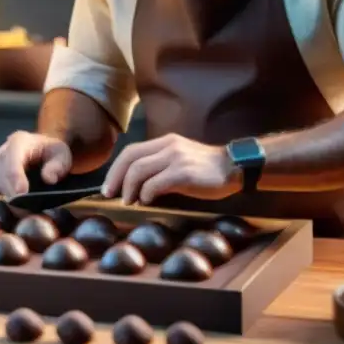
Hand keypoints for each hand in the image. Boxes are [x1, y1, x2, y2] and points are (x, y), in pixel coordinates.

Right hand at [0, 131, 72, 195]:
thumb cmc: (51, 152)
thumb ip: (58, 165)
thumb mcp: (62, 154)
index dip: (16, 176)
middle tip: (31, 207)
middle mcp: (2, 150)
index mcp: (19, 141)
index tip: (22, 192)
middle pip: (3, 175)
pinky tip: (20, 199)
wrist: (39, 149)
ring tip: (28, 202)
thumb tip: (48, 179)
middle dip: (16, 193)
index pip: (13, 159)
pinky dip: (8, 196)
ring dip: (12, 196)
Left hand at [101, 133, 239, 205]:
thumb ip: (159, 168)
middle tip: (110, 195)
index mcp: (164, 142)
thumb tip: (135, 187)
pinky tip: (146, 201)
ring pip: (139, 170)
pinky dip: (146, 193)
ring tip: (129, 201)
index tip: (109, 187)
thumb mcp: (179, 162)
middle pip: (130, 158)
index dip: (115, 169)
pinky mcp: (184, 172)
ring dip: (129, 188)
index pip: (130, 151)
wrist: (235, 168)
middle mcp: (167, 146)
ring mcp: (176, 157)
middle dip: (116, 178)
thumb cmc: (206, 170)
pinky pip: (155, 183)